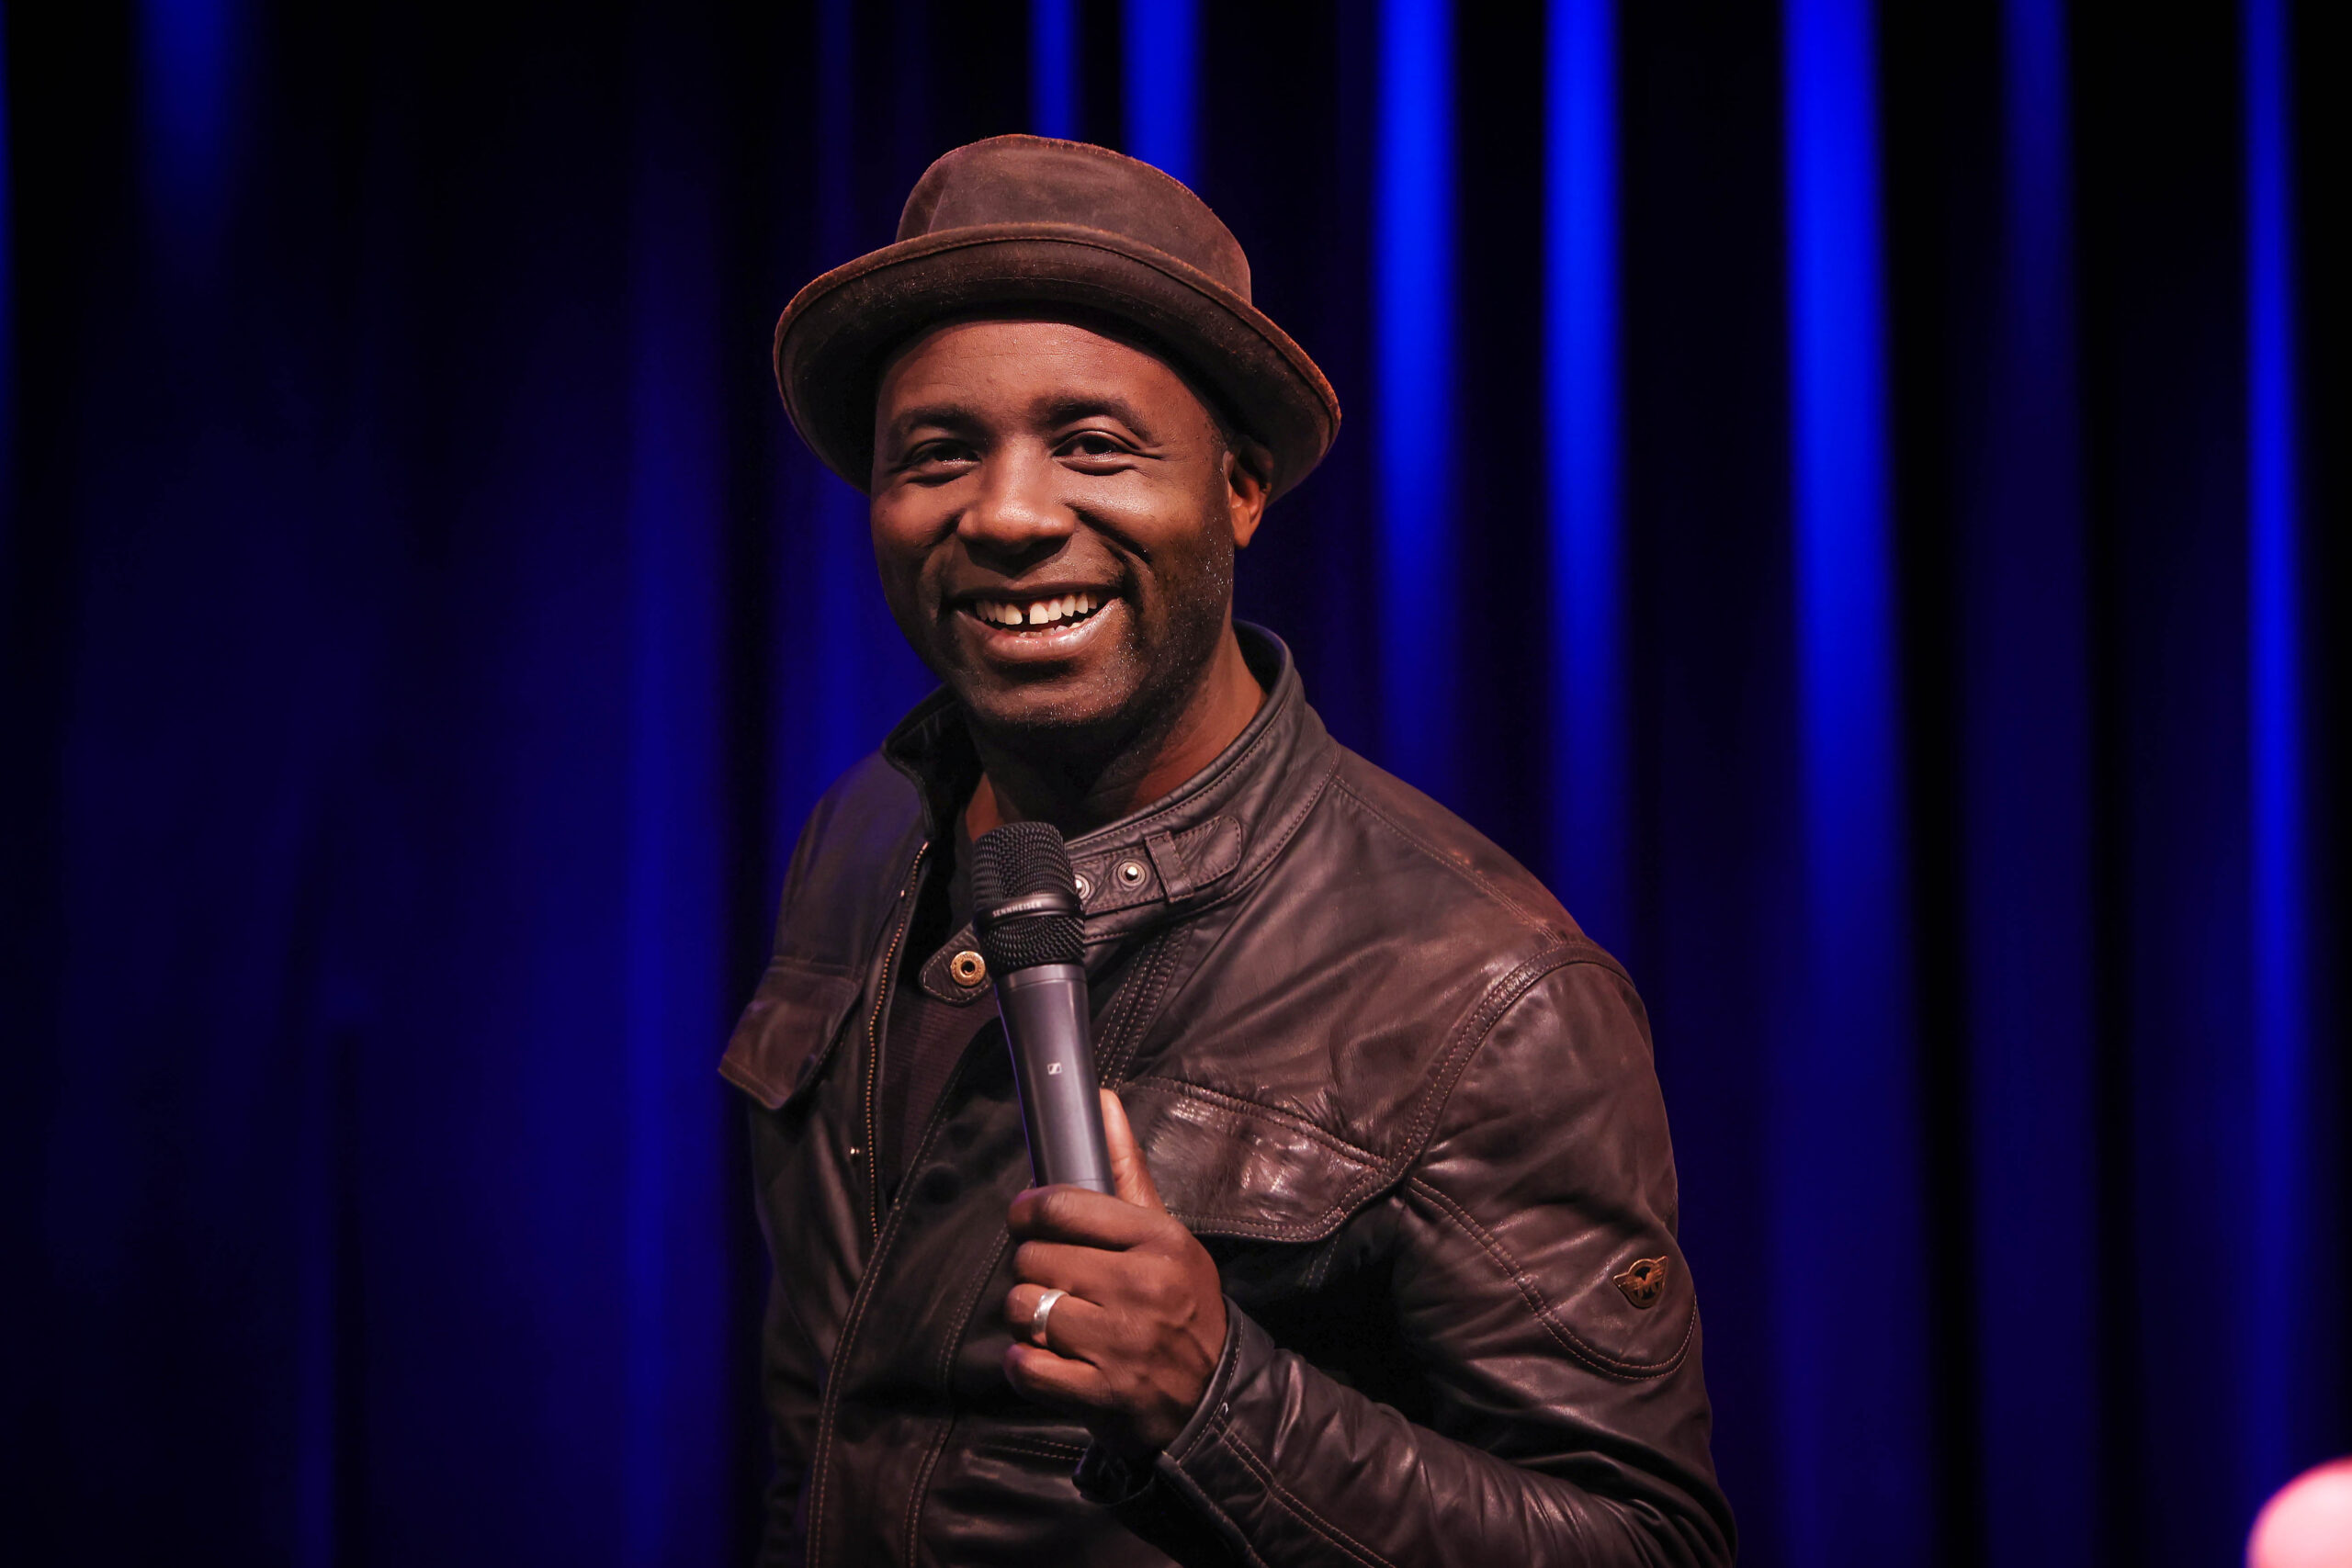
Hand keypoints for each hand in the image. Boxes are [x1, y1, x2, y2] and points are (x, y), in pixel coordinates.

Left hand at [1003, 1089, 1226, 1457]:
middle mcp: (1140, 1288)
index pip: (1062, 1206)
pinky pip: (1025, 1366)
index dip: (1028, 1211)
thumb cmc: (1182, 1307)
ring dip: (1028, 1319)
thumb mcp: (1167, 1236)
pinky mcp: (1101, 1394)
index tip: (1026, 1219)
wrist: (1214, 1400)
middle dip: (1033, 1272)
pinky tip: (1049, 1360)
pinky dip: (1026, 1365)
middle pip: (1034, 1259)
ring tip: (1055, 1323)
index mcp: (1157, 1241)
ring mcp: (1120, 1344)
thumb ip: (1128, 1171)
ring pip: (1024, 1308)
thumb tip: (1103, 1100)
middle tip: (1056, 1284)